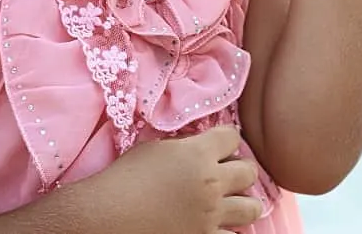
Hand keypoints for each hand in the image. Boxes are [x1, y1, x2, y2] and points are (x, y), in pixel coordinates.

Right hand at [91, 125, 261, 233]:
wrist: (110, 215)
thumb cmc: (126, 177)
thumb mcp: (154, 148)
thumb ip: (182, 144)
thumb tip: (196, 144)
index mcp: (198, 154)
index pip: (232, 136)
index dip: (228, 137)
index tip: (222, 142)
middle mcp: (211, 184)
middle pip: (249, 171)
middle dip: (243, 168)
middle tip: (232, 170)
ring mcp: (210, 216)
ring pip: (251, 207)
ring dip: (245, 201)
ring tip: (233, 200)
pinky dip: (230, 230)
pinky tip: (217, 224)